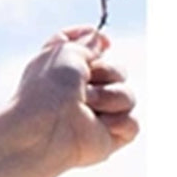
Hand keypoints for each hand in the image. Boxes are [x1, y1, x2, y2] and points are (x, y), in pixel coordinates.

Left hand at [10, 26, 139, 171]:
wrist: (44, 129)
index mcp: (63, 70)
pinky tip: (96, 128)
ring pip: (128, 95)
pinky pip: (132, 123)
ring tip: (87, 107)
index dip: (96, 42)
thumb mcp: (65, 52)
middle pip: (118, 70)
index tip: (103, 42)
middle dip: (108, 71)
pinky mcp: (107, 138)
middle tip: (85, 83)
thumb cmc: (48, 90)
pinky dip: (118, 123)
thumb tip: (99, 39)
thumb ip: (86, 43)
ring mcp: (95, 115)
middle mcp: (79, 91)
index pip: (87, 49)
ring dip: (110, 97)